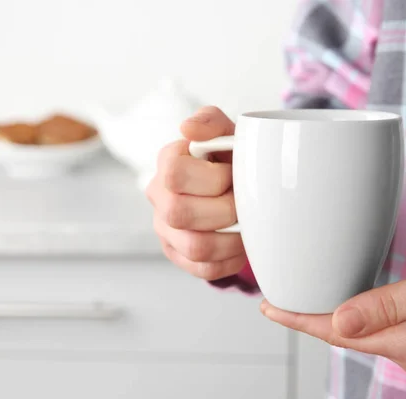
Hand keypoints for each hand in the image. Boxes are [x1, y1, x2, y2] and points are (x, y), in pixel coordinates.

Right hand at [146, 106, 246, 279]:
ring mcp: (165, 228)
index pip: (174, 173)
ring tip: (245, 227)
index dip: (213, 178)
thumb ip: (210, 122)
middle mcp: (160, 196)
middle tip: (242, 203)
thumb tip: (188, 129)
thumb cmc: (231, 159)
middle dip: (224, 210)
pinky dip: (229, 260)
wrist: (237, 184)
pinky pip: (202, 269)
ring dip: (230, 239)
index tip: (232, 174)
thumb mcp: (227, 133)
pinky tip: (239, 245)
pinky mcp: (177, 254)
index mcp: (168, 162)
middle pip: (179, 213)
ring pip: (194, 246)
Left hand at [261, 236, 405, 381]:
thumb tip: (338, 324)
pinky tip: (350, 311)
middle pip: (349, 338)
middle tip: (278, 304)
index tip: (270, 309)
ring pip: (366, 336)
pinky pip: (386, 332)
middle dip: (311, 322)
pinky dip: (360, 320)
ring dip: (334, 321)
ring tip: (304, 305)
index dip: (301, 321)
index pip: (340, 335)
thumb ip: (387, 307)